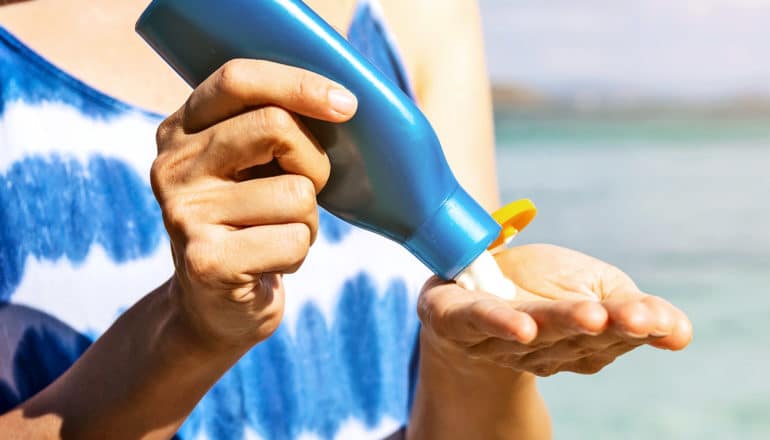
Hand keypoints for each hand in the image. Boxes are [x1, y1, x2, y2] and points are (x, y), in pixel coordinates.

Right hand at [152, 59, 357, 348]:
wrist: (214, 307)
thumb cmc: (251, 224)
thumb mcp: (251, 167)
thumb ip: (274, 128)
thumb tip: (340, 104)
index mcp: (182, 129)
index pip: (238, 80)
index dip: (298, 84)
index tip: (347, 106)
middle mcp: (173, 165)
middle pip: (276, 127)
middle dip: (314, 163)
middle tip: (305, 191)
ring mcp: (184, 213)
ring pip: (297, 193)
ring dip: (307, 221)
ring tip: (276, 235)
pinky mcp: (205, 261)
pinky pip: (294, 240)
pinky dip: (298, 254)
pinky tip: (268, 264)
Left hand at [418, 244, 691, 376]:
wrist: (466, 281)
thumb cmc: (539, 288)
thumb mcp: (593, 286)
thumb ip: (632, 308)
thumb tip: (682, 333)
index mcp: (581, 341)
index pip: (615, 334)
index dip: (639, 326)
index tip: (661, 319)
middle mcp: (543, 346)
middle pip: (579, 336)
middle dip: (609, 327)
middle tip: (637, 318)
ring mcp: (498, 336)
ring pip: (536, 329)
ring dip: (563, 324)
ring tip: (591, 317)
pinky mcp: (458, 319)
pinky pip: (480, 321)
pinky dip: (501, 324)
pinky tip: (522, 327)